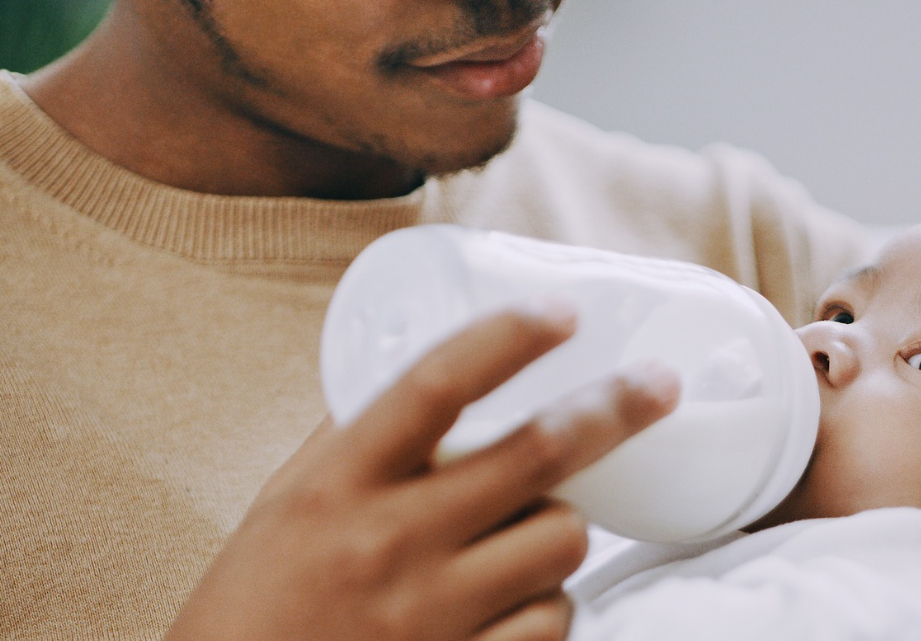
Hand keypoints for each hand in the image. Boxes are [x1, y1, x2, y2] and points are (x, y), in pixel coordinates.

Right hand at [167, 303, 679, 640]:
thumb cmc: (262, 599)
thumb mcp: (290, 503)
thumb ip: (360, 438)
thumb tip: (448, 365)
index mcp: (336, 484)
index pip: (432, 388)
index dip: (507, 340)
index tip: (563, 311)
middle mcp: (386, 543)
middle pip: (535, 456)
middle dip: (613, 411)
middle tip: (658, 386)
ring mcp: (429, 615)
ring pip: (560, 541)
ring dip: (559, 530)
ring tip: (521, 537)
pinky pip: (554, 621)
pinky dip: (549, 608)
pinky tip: (514, 606)